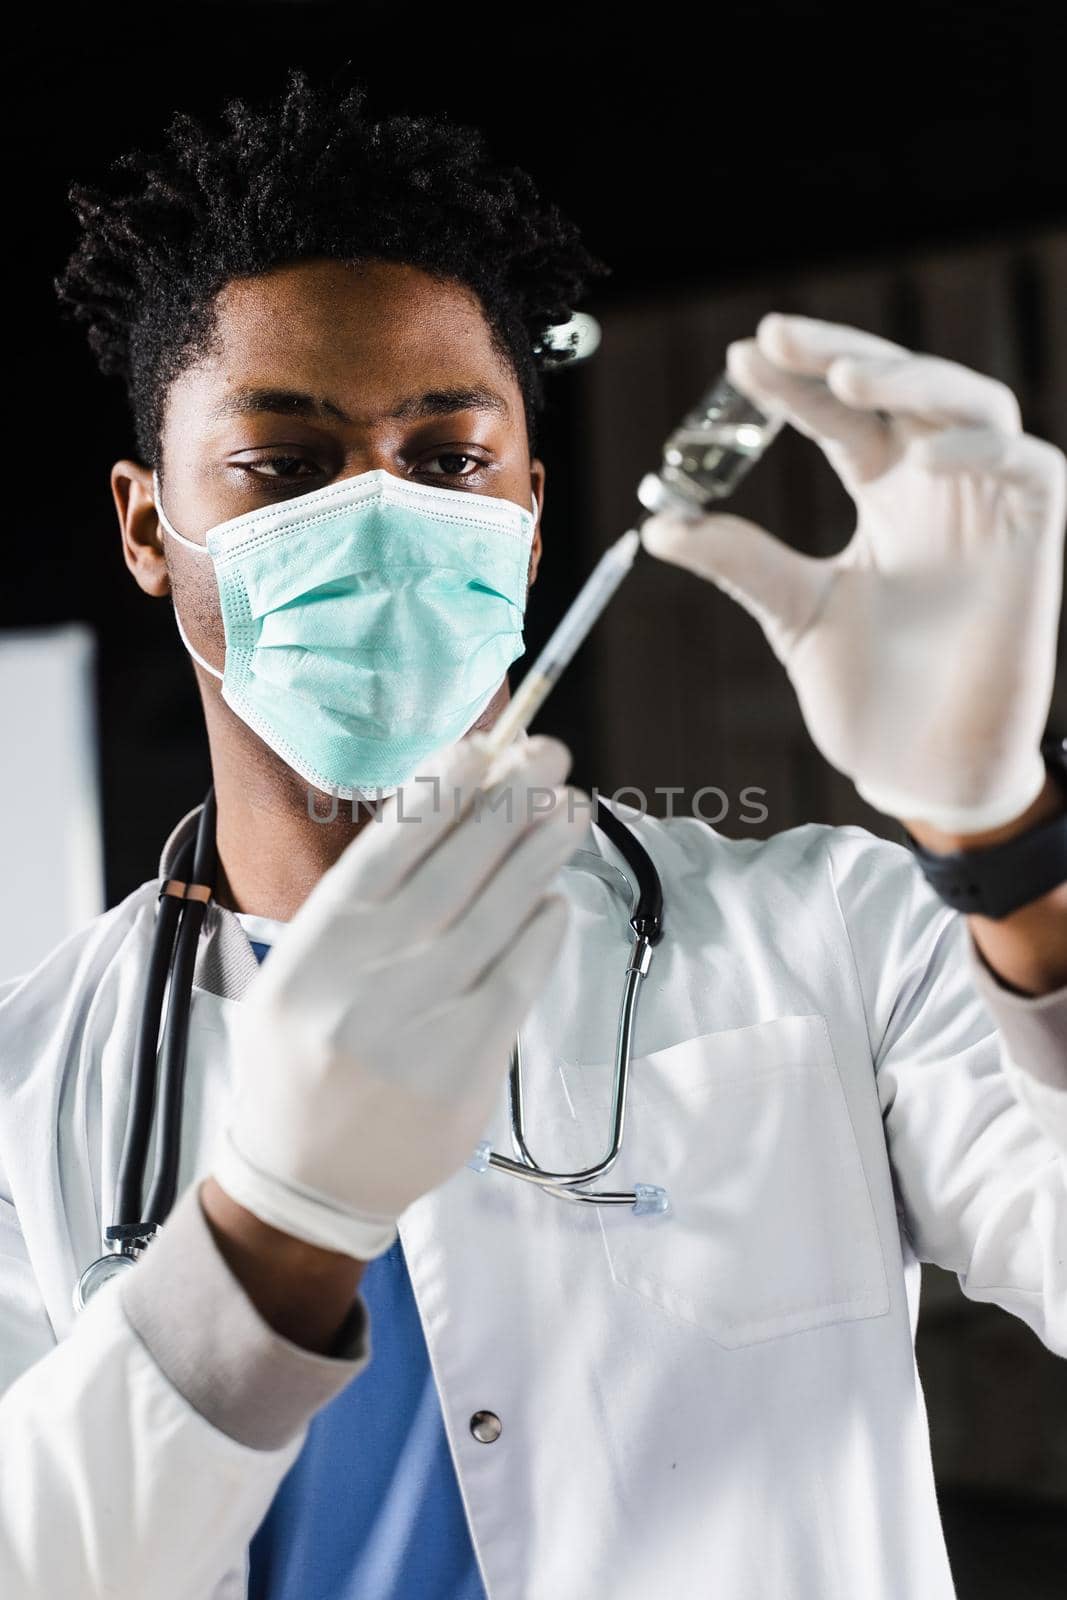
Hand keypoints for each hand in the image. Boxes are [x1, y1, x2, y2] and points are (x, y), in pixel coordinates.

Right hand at [212, 734, 585, 1260]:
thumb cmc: (305, 1060)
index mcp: (314, 950)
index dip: (440, 790)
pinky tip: (555, 897)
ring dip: (537, 853)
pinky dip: (540, 933)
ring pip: (494, 917)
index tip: (483, 744)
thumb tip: (454, 825)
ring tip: (571, 809)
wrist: (304, 1181)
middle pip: (452, 870)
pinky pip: (516, 981)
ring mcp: (416, 1026)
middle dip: (507, 802)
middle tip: (549, 754)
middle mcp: (362, 981)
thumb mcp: (299, 975)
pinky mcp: (464, 1068)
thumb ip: (363, 911)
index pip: (388, 848)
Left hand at [640, 313, 1066, 833]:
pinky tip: (922, 454)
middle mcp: (936, 487)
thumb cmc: (868, 696)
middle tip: (777, 337)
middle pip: (902, 387)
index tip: (739, 358)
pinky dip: (981, 449)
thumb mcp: (794, 613)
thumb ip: (740, 561)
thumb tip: (659, 523)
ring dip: (909, 380)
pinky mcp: (1036, 539)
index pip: (841, 415)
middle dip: (841, 353)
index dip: (796, 384)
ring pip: (971, 403)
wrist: (921, 773)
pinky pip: (1031, 467)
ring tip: (843, 374)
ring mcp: (989, 507)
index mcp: (883, 495)